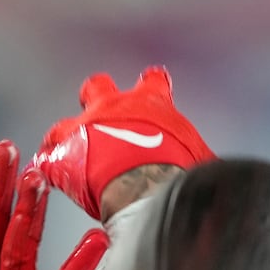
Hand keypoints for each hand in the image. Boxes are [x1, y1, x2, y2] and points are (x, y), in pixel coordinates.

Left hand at [33, 66, 212, 220]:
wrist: (146, 187)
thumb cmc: (178, 171)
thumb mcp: (200, 159)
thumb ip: (201, 159)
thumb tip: (222, 175)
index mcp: (151, 103)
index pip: (153, 81)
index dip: (153, 84)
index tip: (154, 83)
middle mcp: (113, 107)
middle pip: (98, 86)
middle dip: (97, 96)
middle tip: (100, 116)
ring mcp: (84, 129)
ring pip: (62, 126)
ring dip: (64, 137)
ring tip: (64, 152)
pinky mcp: (63, 157)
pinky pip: (47, 161)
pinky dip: (47, 170)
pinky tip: (46, 179)